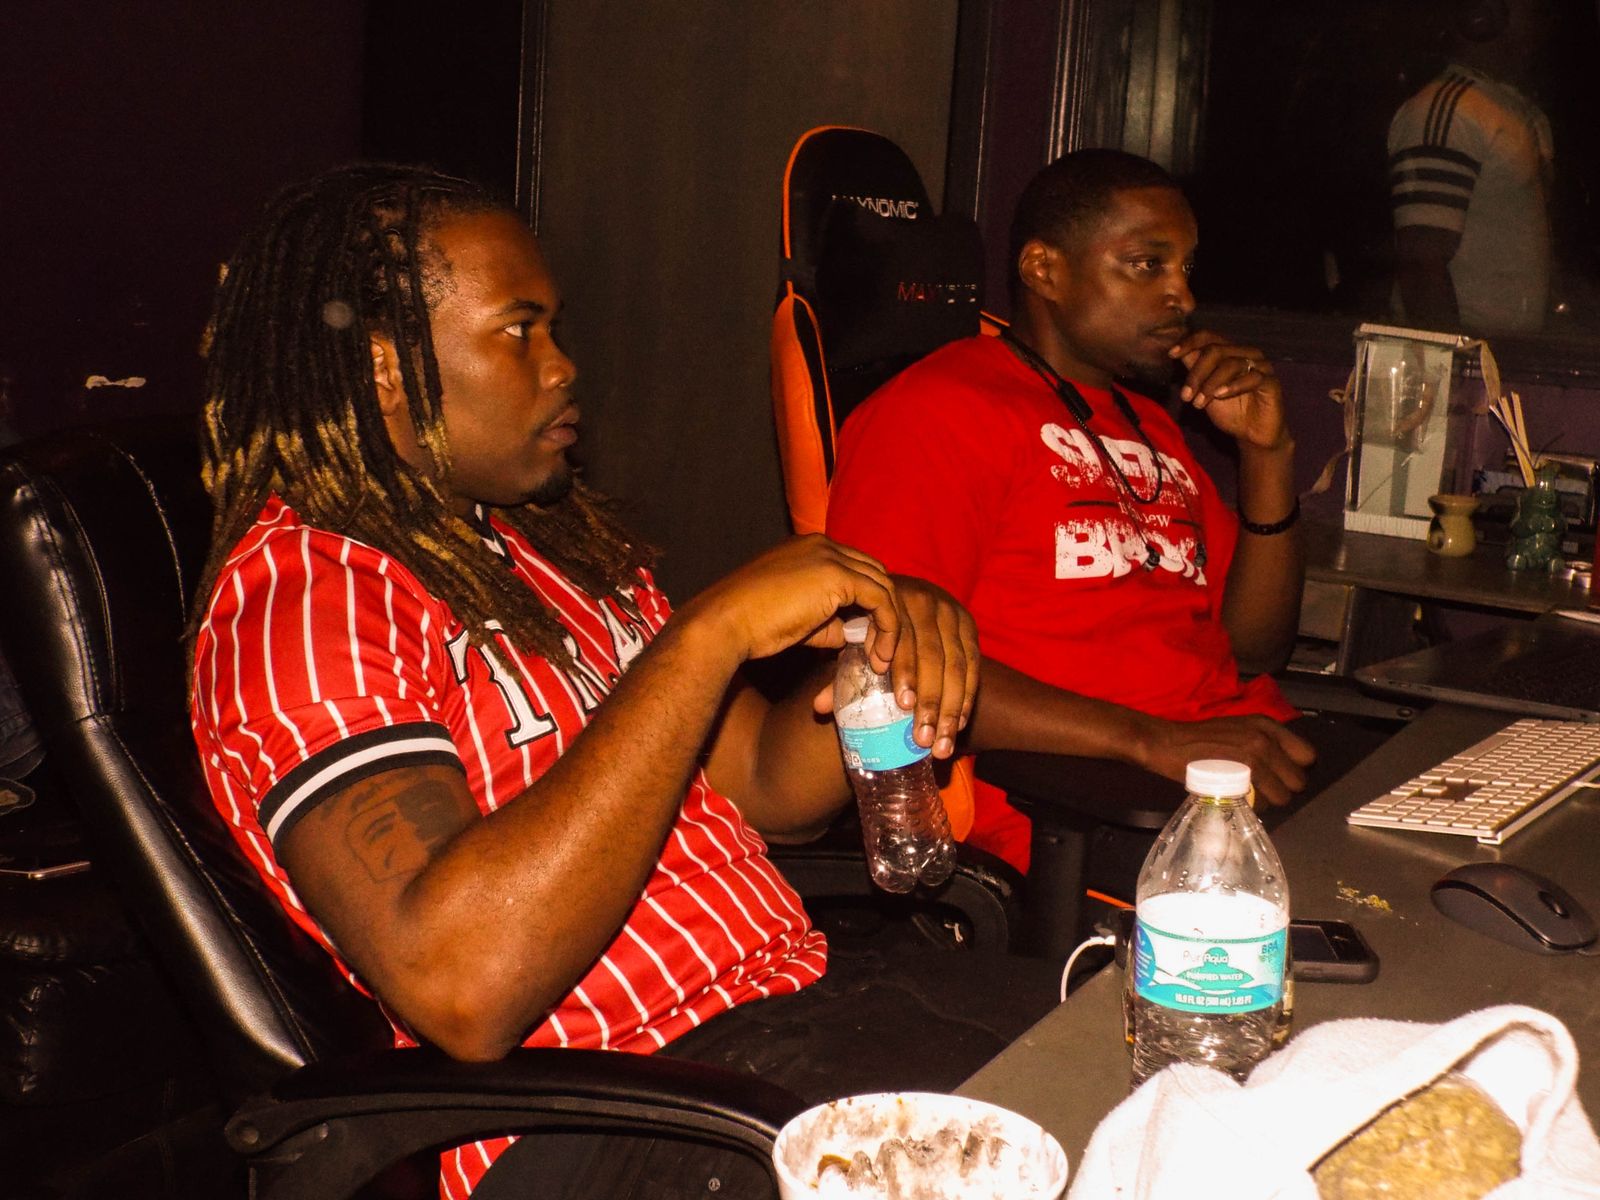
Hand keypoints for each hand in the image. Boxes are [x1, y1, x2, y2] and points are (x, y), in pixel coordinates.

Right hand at [684, 534, 900, 670]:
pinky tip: (880, 655)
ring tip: (883, 660)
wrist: (724, 624)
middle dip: (885, 614)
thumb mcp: (799, 621)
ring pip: (884, 585)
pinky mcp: (837, 574)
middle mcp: (823, 544)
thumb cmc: (751, 626)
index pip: (856, 570)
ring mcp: (830, 555)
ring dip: (890, 625)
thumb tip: (853, 635)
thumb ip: (829, 622)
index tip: (869, 641)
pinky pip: (881, 599)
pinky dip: (888, 627)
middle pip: (875, 574)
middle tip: (883, 652)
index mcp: (810, 549)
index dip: (868, 605)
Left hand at [810, 575, 979, 758]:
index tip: (904, 706)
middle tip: (923, 739)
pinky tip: (959, 725)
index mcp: (892, 601)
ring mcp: (951, 612)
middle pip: (934, 656)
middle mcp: (926, 601)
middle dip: (931, 701)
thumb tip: (820, 707)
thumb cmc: (871, 626)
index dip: (906, 672)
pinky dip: (968, 697)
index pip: (902, 639)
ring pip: (957, 665)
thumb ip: (842, 673)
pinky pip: (973, 665)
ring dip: (951, 709)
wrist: (904, 595)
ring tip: (942, 745)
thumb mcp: (855, 642)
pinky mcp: (968, 625)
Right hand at [1135, 714, 1315, 808]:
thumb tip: (1284, 767)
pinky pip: (1265, 802)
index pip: (1307, 755)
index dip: (1294, 769)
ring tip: (1251, 796)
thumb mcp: (1238, 729)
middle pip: (1299, 780)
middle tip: (1264, 789)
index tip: (1280, 775)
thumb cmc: (1201, 739)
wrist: (1168, 743)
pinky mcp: (1241, 776)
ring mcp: (1254, 758)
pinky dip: (1257, 806)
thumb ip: (1263, 742)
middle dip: (1284, 788)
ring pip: (1284, 795)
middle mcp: (1265, 739)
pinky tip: (1242, 799)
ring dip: (1270, 800)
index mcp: (1267, 725)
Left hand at [1169, 330, 1289, 453]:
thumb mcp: (1204, 391)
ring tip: (1198, 403)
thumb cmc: (1230, 411)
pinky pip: (1252, 377)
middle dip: (1196, 373)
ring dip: (1210, 384)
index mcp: (1230, 352)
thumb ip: (1194, 371)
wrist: (1252, 435)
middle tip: (1186, 396)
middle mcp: (1246, 354)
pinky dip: (1233, 386)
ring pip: (1231, 364)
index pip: (1208, 337)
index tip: (1172, 354)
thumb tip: (1177, 352)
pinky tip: (1220, 395)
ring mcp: (1261, 366)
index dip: (1190, 342)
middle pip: (1216, 350)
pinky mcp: (1271, 382)